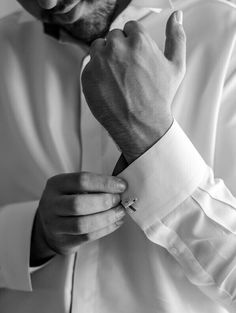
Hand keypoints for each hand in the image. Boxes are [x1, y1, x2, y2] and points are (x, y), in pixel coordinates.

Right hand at [30, 172, 126, 265]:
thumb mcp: (72, 187)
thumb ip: (92, 185)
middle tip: (118, 200)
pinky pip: (87, 236)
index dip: (104, 183)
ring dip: (106, 217)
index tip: (121, 185)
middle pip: (78, 204)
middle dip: (104, 201)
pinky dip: (106, 229)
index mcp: (56, 185)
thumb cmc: (66, 201)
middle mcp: (51, 204)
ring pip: (83, 224)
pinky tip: (115, 222)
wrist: (48, 226)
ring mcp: (55, 225)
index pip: (81, 180)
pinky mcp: (64, 241)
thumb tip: (119, 186)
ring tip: (119, 212)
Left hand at [82, 11, 185, 163]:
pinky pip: (89, 66)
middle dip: (119, 49)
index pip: (130, 28)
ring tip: (117, 78)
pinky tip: (109, 87)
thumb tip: (176, 16)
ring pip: (98, 48)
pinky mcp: (87, 76)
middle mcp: (116, 47)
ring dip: (105, 58)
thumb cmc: (159, 98)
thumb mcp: (176, 67)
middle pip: (113, 37)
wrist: (140, 124)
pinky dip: (96, 74)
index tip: (136, 58)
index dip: (134, 43)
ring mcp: (99, 62)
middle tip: (127, 71)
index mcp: (138, 40)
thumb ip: (176, 37)